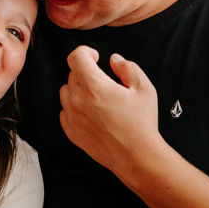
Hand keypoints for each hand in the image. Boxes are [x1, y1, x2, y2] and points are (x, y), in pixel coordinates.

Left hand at [58, 46, 162, 176]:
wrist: (135, 156)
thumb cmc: (141, 122)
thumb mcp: (143, 88)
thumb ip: (127, 67)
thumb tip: (114, 60)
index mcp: (93, 85)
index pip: (76, 57)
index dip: (86, 52)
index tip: (96, 58)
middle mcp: (77, 99)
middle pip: (72, 74)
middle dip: (87, 72)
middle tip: (105, 83)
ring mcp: (71, 116)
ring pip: (66, 92)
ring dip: (78, 89)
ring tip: (98, 99)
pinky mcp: (70, 131)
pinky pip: (65, 111)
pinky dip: (75, 108)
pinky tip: (92, 113)